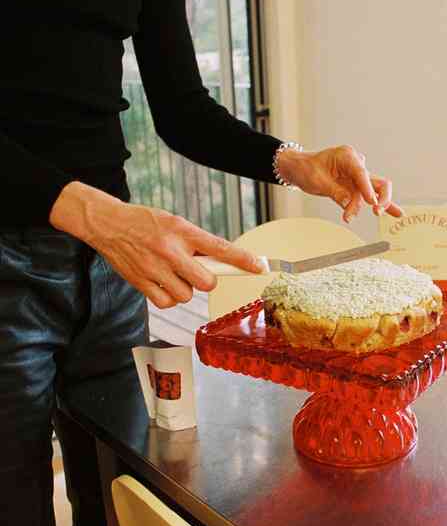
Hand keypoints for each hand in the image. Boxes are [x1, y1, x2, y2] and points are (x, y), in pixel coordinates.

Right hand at [49, 182, 264, 307]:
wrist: (107, 224)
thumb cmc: (144, 223)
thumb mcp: (175, 222)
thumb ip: (196, 242)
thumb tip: (219, 261)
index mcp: (183, 231)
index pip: (220, 248)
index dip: (243, 260)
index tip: (260, 267)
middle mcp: (171, 250)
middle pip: (206, 282)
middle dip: (206, 279)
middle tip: (195, 270)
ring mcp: (155, 269)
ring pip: (187, 295)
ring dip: (185, 288)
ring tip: (172, 273)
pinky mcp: (141, 283)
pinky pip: (168, 303)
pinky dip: (169, 298)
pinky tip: (162, 283)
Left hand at [277, 145, 402, 221]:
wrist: (299, 169)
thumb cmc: (307, 169)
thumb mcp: (318, 181)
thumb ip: (336, 192)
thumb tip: (349, 204)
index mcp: (347, 156)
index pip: (362, 173)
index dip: (368, 189)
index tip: (372, 203)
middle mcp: (357, 165)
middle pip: (378, 182)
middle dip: (380, 198)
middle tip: (375, 210)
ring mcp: (358, 177)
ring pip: (375, 193)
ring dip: (367, 207)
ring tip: (358, 217)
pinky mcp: (356, 187)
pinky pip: (369, 198)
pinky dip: (380, 205)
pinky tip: (396, 213)